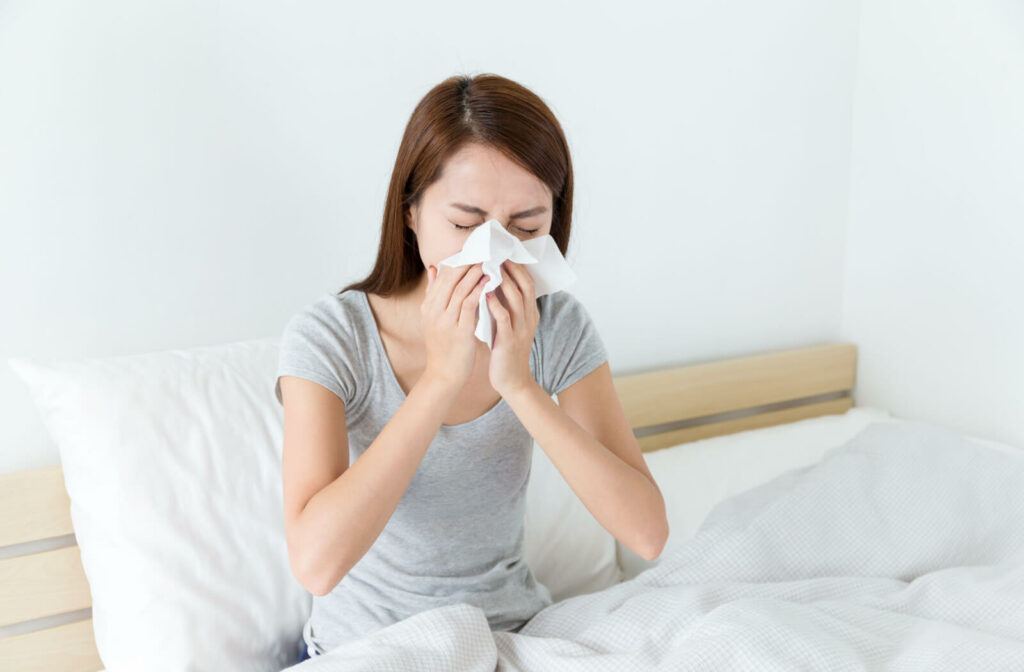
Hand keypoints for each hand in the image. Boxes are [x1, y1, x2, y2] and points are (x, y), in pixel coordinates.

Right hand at [421, 262, 488, 389]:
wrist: (444, 375)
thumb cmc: (443, 346)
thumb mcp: (432, 318)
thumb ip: (433, 293)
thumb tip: (433, 268)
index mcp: (428, 307)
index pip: (441, 276)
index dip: (456, 262)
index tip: (470, 250)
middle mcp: (433, 311)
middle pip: (449, 279)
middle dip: (466, 263)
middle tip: (482, 251)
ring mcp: (445, 321)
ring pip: (459, 289)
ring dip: (474, 274)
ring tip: (487, 262)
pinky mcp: (458, 331)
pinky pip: (468, 305)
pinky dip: (478, 291)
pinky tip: (488, 282)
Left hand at [485, 260, 538, 395]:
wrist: (512, 381)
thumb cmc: (505, 350)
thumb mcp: (508, 325)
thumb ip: (504, 306)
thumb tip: (492, 284)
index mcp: (529, 313)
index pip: (527, 283)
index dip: (517, 266)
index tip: (502, 252)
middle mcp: (528, 318)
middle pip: (525, 285)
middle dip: (511, 268)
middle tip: (496, 253)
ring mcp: (521, 329)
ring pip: (516, 298)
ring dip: (503, 281)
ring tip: (489, 267)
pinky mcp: (510, 341)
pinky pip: (504, 318)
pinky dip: (495, 304)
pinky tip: (485, 294)